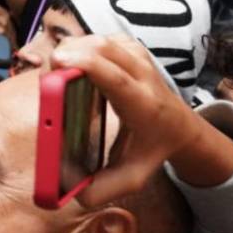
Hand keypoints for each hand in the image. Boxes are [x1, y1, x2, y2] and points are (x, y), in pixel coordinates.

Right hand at [51, 36, 227, 205]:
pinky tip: (80, 60)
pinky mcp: (134, 50)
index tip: (58, 63)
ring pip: (104, 40)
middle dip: (72, 52)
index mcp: (144, 107)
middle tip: (49, 72)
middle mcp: (144, 78)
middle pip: (105, 50)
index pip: (116, 78)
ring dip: (77, 48)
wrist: (182, 128)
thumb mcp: (132, 177)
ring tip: (61, 69)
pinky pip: (105, 39)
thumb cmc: (152, 150)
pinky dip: (86, 44)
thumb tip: (69, 194)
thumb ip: (102, 189)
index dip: (86, 65)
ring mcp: (141, 60)